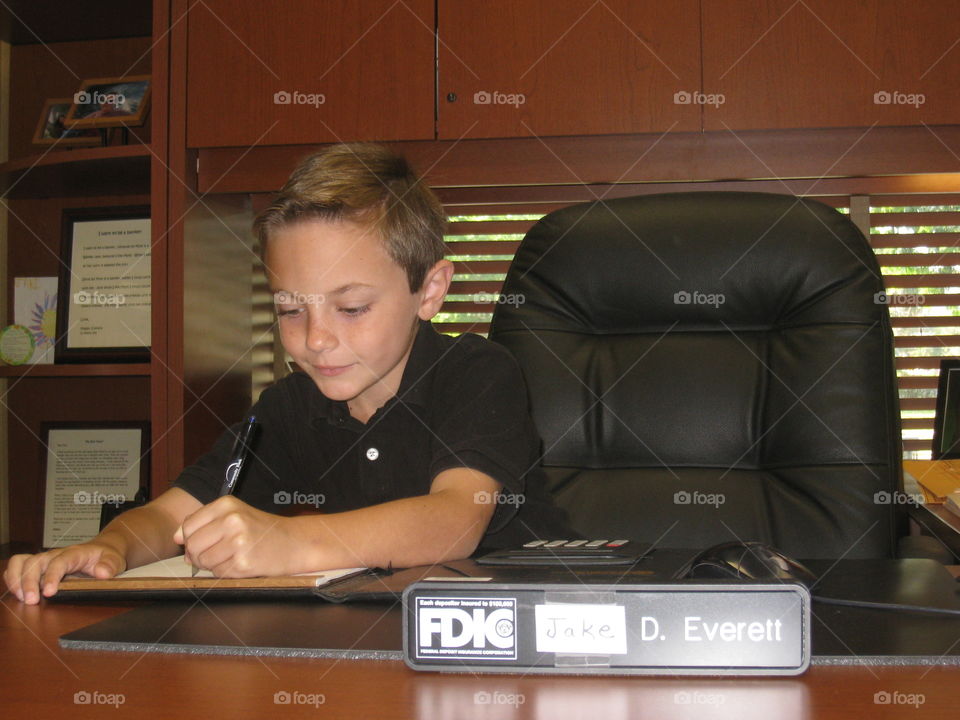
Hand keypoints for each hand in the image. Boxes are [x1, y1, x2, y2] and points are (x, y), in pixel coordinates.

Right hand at [3, 542, 125, 604]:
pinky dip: (13, 579)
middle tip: (31, 601)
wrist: (101, 549)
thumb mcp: (115, 559)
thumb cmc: (105, 556)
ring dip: (16, 579)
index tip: (49, 592)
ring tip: (22, 598)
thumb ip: (110, 565)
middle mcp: (55, 555)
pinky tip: (18, 593)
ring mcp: (45, 560)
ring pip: (21, 561)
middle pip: (35, 562)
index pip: (59, 562)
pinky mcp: (38, 566)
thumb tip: (102, 573)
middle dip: (29, 581)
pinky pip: (18, 566)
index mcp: (74, 553)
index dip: (51, 576)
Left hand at [173, 496, 299, 576]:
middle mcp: (232, 520)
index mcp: (226, 504)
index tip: (203, 542)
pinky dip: (225, 573)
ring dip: (212, 565)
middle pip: (193, 545)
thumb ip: (204, 523)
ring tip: (232, 557)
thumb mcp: (234, 515)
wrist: (294, 543)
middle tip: (216, 554)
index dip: (190, 539)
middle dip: (198, 555)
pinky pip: (218, 573)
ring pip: (203, 561)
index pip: (188, 525)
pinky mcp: (243, 563)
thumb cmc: (261, 530)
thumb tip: (176, 537)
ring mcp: (238, 542)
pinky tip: (241, 563)